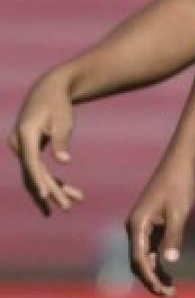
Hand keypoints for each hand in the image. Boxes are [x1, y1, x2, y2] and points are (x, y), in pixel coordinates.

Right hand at [8, 71, 84, 214]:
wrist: (49, 90)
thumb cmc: (58, 104)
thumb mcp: (64, 119)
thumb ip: (61, 140)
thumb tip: (64, 161)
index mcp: (25, 134)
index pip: (31, 162)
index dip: (38, 179)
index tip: (44, 195)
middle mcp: (19, 144)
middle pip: (34, 172)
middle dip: (51, 191)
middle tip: (68, 207)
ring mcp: (22, 149)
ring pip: (36, 175)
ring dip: (53, 189)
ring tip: (72, 203)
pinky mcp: (29, 152)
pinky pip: (39, 170)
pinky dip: (52, 181)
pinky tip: (66, 193)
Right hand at [126, 156, 194, 297]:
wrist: (181, 162)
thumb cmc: (180, 184)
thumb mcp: (180, 211)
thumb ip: (174, 237)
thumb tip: (170, 262)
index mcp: (137, 225)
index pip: (139, 261)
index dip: (151, 279)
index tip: (164, 291)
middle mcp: (135, 227)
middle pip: (138, 262)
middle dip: (152, 280)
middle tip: (170, 294)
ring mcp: (142, 224)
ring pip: (144, 256)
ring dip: (155, 272)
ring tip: (171, 287)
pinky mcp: (151, 221)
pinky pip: (150, 247)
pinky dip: (158, 260)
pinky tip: (169, 269)